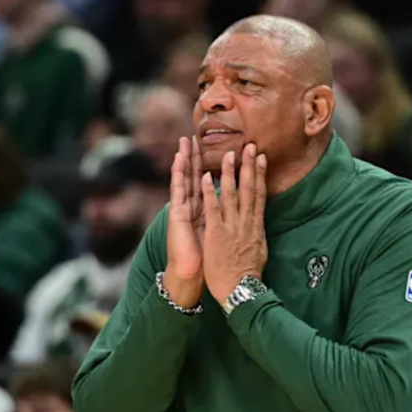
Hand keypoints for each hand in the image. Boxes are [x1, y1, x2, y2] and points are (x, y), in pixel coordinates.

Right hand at [163, 136, 205, 307]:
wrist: (191, 275)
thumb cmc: (207, 260)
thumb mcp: (218, 237)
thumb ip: (222, 223)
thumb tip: (234, 214)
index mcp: (204, 211)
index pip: (208, 183)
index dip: (213, 166)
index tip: (217, 149)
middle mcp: (193, 208)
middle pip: (195, 176)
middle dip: (196, 156)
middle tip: (195, 136)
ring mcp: (183, 210)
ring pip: (186, 179)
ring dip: (186, 159)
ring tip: (186, 141)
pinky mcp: (176, 215)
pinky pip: (179, 190)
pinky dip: (180, 174)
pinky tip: (180, 160)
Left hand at [202, 144, 267, 303]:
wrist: (240, 290)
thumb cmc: (248, 274)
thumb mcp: (259, 250)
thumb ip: (257, 234)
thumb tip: (260, 225)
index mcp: (256, 226)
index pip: (259, 195)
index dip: (260, 174)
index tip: (261, 158)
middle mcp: (245, 222)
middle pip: (249, 189)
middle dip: (249, 166)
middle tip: (250, 146)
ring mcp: (231, 226)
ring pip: (231, 194)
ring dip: (229, 173)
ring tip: (228, 154)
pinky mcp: (216, 233)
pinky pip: (212, 209)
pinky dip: (209, 193)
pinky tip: (206, 178)